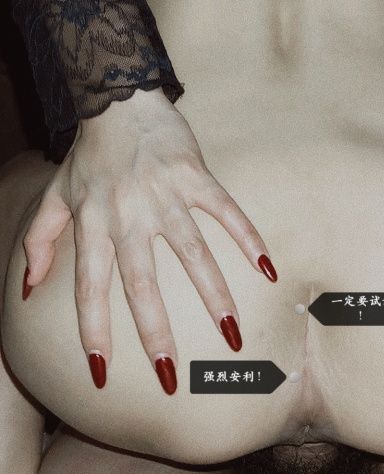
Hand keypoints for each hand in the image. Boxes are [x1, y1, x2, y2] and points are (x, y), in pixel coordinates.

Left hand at [20, 88, 277, 392]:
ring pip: (192, 252)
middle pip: (142, 282)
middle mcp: (128, 215)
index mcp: (93, 225)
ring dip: (213, 295)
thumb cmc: (88, 154)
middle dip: (155, 331)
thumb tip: (26, 289)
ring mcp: (164, 195)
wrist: (117, 99)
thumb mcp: (55, 195)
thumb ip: (38, 240)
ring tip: (232, 334)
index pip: (90, 287)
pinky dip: (247, 236)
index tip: (101, 372)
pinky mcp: (195, 175)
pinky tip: (267, 268)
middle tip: (170, 375)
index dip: (93, 330)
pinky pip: (224, 210)